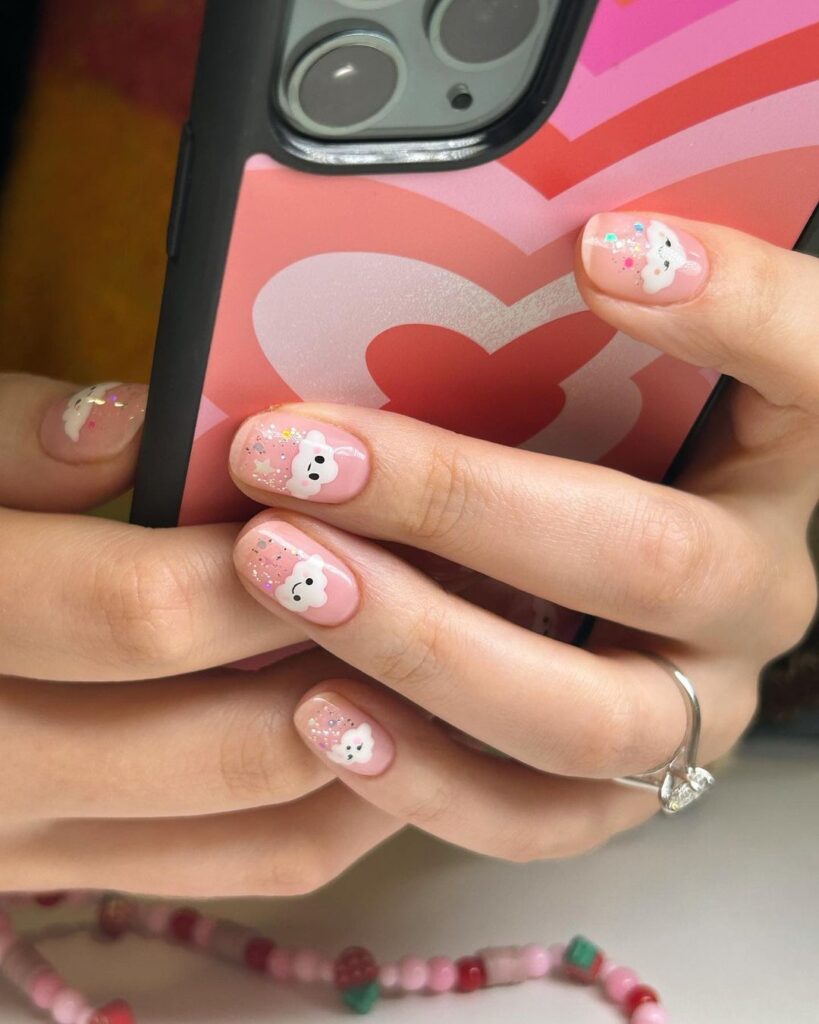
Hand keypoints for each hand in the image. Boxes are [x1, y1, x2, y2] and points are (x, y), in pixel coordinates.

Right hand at [0, 374, 396, 893]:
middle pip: (231, 737)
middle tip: (430, 569)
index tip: (348, 501)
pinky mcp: (96, 867)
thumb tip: (141, 424)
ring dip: (377, 728)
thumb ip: (12, 439)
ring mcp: (50, 844)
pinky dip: (345, 793)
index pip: (142, 613)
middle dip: (348, 646)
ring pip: (271, 824)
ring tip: (433, 630)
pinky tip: (386, 705)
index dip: (264, 558)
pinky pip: (257, 863)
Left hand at [228, 214, 817, 861]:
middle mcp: (754, 588)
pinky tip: (322, 718)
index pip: (810, 361)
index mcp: (776, 455)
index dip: (731, 305)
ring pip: (584, 714)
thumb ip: (540, 329)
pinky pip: (537, 818)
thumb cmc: (586, 459)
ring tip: (286, 577)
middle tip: (303, 457)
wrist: (603, 599)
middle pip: (649, 559)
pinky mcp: (624, 791)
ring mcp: (697, 706)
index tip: (599, 245)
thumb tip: (462, 268)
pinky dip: (424, 777)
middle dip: (458, 504)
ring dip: (421, 647)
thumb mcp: (585, 380)